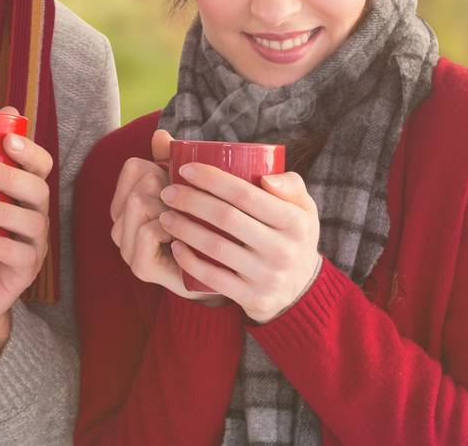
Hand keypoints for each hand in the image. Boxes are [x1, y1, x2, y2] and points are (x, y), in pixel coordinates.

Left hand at [0, 107, 53, 346]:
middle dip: (10, 174)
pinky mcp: (24, 270)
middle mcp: (34, 214)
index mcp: (20, 192)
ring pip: (33, 221)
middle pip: (38, 187)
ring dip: (2, 209)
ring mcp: (33, 243)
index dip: (29, 149)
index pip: (39, 164)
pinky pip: (20, 255)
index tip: (5, 138)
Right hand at [108, 130, 222, 302]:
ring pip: (138, 203)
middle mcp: (120, 225)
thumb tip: (160, 134)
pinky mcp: (140, 267)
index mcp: (126, 204)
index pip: (133, 167)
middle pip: (138, 185)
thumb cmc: (208, 226)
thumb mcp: (189, 188)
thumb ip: (171, 160)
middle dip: (169, 191)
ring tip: (187, 226)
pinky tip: (184, 241)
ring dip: (170, 210)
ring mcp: (127, 247)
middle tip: (189, 212)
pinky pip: (146, 231)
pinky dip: (167, 230)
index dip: (161, 170)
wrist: (226, 273)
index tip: (180, 188)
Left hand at [158, 164, 322, 323]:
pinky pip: (214, 278)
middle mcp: (284, 250)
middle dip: (189, 200)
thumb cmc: (292, 236)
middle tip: (167, 192)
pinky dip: (189, 261)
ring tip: (165, 215)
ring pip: (215, 247)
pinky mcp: (253, 298)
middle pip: (225, 217)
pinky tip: (174, 246)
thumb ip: (290, 184)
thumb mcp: (303, 208)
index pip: (246, 194)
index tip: (185, 169)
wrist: (301, 291)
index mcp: (296, 221)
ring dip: (183, 228)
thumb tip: (266, 177)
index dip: (212, 179)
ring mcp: (268, 277)